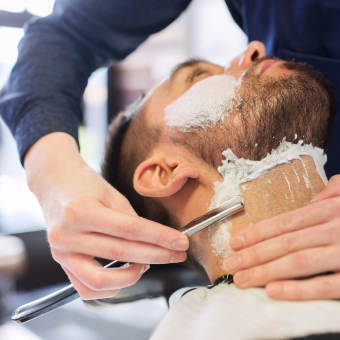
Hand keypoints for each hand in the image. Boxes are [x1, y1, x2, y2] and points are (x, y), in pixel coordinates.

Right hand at [25, 133, 188, 299]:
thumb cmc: (84, 185)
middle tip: (177, 254)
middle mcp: (67, 235)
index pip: (130, 229)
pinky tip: (125, 275)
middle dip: (157, 255)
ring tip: (147, 263)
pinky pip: (87, 288)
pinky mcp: (61, 262)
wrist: (55, 184)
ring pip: (102, 279)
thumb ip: (130, 221)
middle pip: (121, 253)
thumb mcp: (111, 194)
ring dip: (133, 276)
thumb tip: (153, 244)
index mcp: (81, 211)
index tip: (180, 242)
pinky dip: (111, 287)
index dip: (160, 237)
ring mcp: (61, 252)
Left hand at [224, 175, 339, 300]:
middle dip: (254, 254)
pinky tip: (275, 292)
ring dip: (265, 271)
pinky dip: (299, 290)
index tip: (236, 241)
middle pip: (285, 243)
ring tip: (243, 279)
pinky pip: (326, 286)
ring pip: (297, 263)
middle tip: (230, 264)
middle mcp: (334, 229)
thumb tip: (311, 202)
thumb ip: (334, 192)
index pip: (284, 221)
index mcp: (330, 210)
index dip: (258, 232)